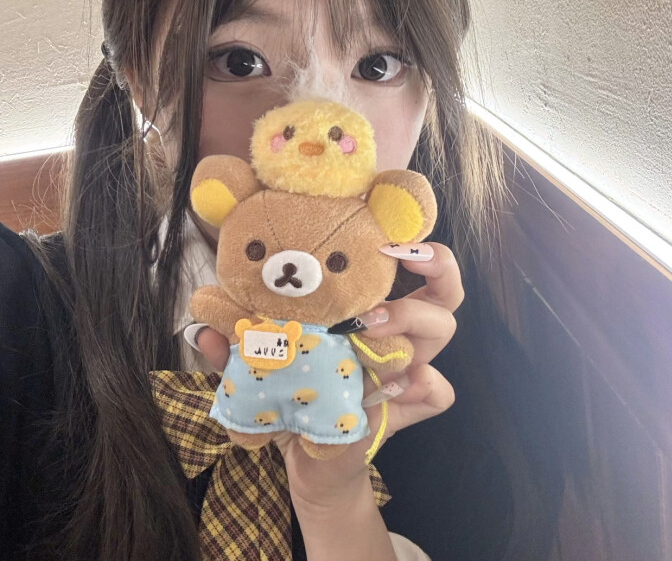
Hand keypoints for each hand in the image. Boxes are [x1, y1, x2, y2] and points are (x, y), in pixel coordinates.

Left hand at [194, 241, 461, 508]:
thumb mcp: (261, 366)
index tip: (389, 236)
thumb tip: (205, 332)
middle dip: (435, 268)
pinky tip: (391, 388)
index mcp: (366, 311)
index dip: (413, 245)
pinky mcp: (406, 407)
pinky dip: (424, 385)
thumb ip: (236, 349)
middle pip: (444, 291)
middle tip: (399, 258)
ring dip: (411, 318)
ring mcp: (405, 369)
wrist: (305, 456)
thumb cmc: (290, 396)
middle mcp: (394, 333)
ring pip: (442, 329)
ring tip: (370, 326)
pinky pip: (439, 392)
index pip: (408, 266)